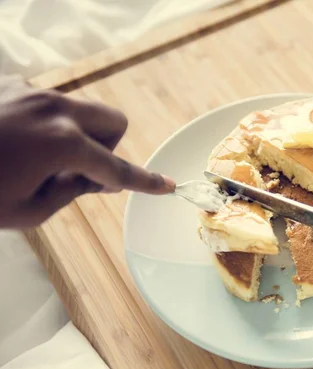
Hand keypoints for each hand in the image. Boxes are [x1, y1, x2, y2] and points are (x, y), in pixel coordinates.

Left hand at [0, 76, 174, 227]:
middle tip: (78, 168)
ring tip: (36, 157)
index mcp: (62, 143)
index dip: (144, 182)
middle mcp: (53, 109)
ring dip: (74, 134)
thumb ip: (71, 192)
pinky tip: (16, 141)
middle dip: (106, 146)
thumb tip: (93, 178)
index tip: (168, 185)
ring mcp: (31, 92)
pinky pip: (48, 103)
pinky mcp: (11, 85)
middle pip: (113, 121)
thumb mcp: (27, 210)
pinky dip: (46, 124)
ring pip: (79, 111)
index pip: (117, 168)